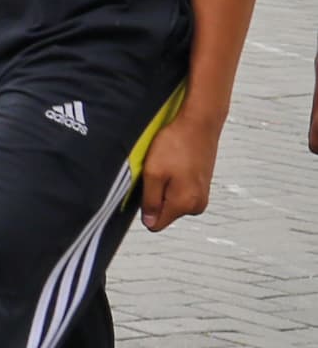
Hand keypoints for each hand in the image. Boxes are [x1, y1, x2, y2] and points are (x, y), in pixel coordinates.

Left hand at [142, 106, 219, 230]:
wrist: (199, 123)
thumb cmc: (176, 144)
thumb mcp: (153, 173)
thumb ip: (151, 201)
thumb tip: (150, 222)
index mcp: (185, 204)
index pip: (156, 224)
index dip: (145, 208)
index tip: (145, 190)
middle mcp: (198, 204)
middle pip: (164, 211)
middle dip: (155, 195)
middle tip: (157, 173)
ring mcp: (202, 194)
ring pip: (171, 200)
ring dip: (164, 187)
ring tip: (168, 167)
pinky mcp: (202, 184)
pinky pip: (180, 190)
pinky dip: (173, 180)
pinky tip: (175, 164)